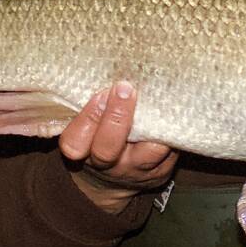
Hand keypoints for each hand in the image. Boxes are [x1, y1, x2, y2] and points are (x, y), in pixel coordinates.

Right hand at [59, 82, 176, 213]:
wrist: (115, 177)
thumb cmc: (98, 137)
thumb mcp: (88, 125)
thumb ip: (94, 104)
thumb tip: (109, 69)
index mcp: (81, 152)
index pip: (74, 142)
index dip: (87, 118)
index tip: (101, 93)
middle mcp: (106, 166)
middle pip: (107, 149)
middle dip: (117, 117)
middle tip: (125, 89)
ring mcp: (135, 171)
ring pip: (147, 151)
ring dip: (154, 123)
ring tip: (158, 96)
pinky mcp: (160, 172)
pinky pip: (170, 151)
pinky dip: (171, 131)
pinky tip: (171, 111)